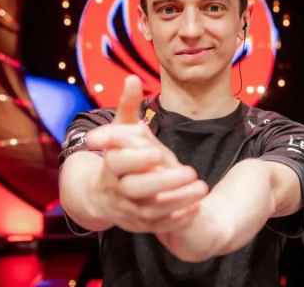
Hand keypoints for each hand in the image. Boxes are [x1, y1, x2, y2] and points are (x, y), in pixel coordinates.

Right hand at [85, 75, 208, 232]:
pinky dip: (177, 219)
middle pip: (136, 189)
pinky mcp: (140, 225)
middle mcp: (116, 190)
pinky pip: (158, 226)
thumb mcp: (120, 132)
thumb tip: (132, 78)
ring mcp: (128, 210)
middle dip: (163, 182)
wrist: (101, 196)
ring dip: (177, 201)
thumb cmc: (116, 157)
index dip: (136, 158)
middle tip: (191, 171)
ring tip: (202, 189)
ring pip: (151, 210)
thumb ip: (128, 107)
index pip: (118, 163)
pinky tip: (196, 207)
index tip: (158, 151)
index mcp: (109, 166)